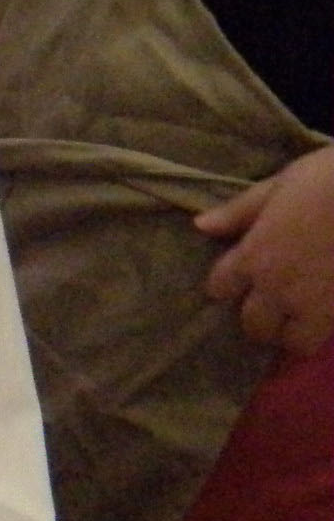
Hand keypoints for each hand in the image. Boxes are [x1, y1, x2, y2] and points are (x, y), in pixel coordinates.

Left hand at [196, 145, 333, 355]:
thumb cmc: (331, 179)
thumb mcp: (282, 183)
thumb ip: (242, 211)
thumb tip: (200, 224)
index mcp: (254, 256)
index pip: (221, 287)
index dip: (228, 284)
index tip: (239, 279)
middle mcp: (278, 288)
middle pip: (255, 325)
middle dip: (261, 319)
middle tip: (274, 307)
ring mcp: (316, 305)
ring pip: (294, 342)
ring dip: (295, 333)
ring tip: (305, 317)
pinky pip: (329, 335)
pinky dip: (326, 328)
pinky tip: (331, 312)